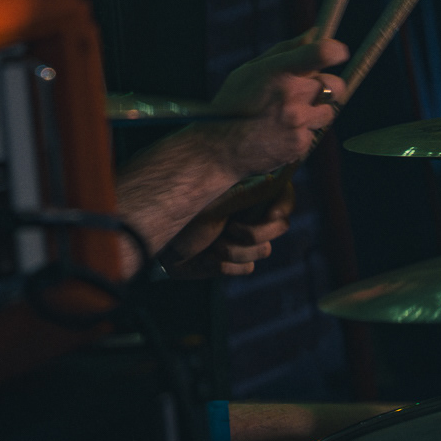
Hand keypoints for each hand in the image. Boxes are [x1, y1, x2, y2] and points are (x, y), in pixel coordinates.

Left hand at [163, 180, 294, 278]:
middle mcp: (248, 213)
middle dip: (255, 232)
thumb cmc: (181, 210)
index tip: (271, 215)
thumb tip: (273, 172)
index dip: (283, 205)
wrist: (156, 242)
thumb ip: (246, 189)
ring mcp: (241, 239)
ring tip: (211, 243)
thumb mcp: (215, 197)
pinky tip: (206, 257)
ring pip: (264, 250)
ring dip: (234, 249)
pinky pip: (246, 267)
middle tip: (229, 228)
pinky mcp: (232, 261)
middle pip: (280, 225)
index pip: (283, 194)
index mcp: (246, 190)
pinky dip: (224, 264)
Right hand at [205, 36, 346, 176]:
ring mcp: (298, 122)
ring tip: (290, 115)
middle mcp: (292, 95)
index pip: (321, 53)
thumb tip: (315, 33)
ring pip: (329, 111)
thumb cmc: (234, 104)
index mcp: (278, 71)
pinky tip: (281, 133)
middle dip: (330, 85)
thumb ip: (286, 50)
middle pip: (336, 85)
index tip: (339, 52)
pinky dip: (302, 133)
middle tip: (313, 89)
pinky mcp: (301, 144)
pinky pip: (314, 134)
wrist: (221, 149)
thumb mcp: (251, 70)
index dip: (336, 51)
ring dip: (316, 111)